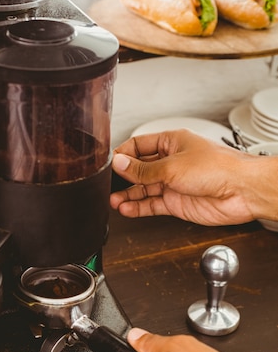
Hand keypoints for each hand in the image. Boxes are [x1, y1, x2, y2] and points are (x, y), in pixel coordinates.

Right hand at [110, 129, 277, 224]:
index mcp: (172, 143)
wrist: (241, 191)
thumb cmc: (218, 168)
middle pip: (140, 168)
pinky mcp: (177, 202)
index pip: (140, 145)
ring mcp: (174, 183)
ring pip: (144, 189)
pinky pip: (152, 205)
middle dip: (124, 177)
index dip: (124, 154)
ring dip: (128, 195)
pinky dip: (139, 208)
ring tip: (114, 201)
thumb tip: (121, 164)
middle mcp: (172, 162)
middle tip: (109, 184)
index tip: (111, 163)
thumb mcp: (172, 165)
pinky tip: (127, 209)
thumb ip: (143, 169)